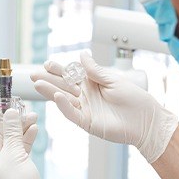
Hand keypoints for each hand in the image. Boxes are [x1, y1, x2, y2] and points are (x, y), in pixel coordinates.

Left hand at [0, 108, 55, 178]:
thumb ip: (12, 130)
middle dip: (8, 121)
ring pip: (11, 142)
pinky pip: (20, 150)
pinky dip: (26, 139)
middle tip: (17, 107)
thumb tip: (10, 112)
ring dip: (20, 128)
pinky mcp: (19, 170)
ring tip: (31, 115)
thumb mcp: (13, 152)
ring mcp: (6, 167)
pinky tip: (34, 128)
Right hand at [31, 51, 177, 162]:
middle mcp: (86, 96)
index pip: (71, 75)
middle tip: (33, 74)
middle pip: (62, 86)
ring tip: (37, 84)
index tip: (47, 63)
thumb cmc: (134, 99)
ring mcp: (85, 109)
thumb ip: (95, 70)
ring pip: (64, 99)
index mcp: (92, 84)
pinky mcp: (87, 122)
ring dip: (51, 92)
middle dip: (48, 80)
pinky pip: (72, 113)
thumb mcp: (113, 80)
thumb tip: (81, 55)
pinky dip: (64, 106)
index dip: (58, 69)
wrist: (146, 120)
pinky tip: (58, 97)